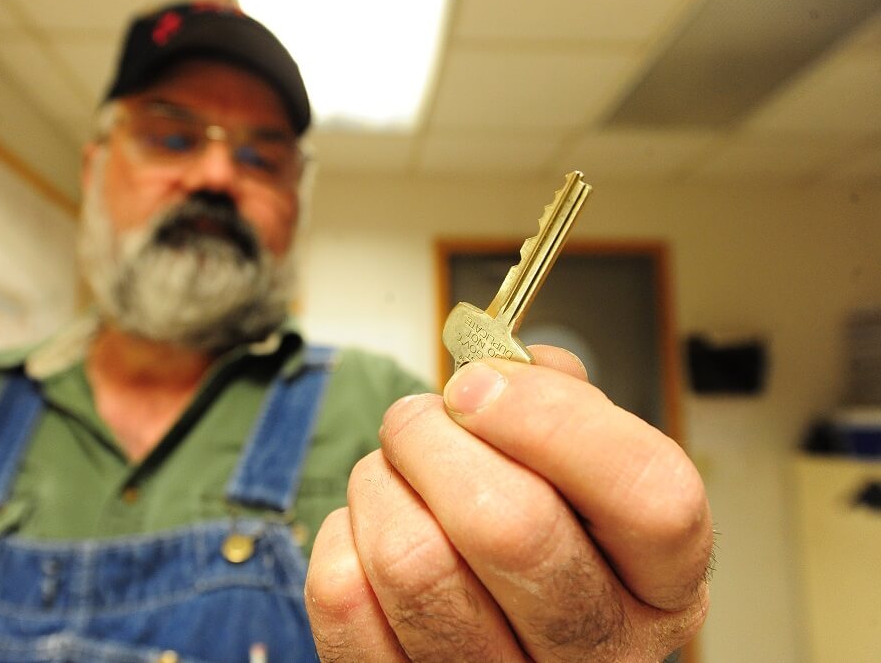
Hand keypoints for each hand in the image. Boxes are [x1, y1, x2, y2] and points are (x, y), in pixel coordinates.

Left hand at [305, 346, 711, 661]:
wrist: (488, 619)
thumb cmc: (541, 527)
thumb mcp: (583, 464)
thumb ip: (558, 398)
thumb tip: (497, 370)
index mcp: (661, 581)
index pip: (649, 499)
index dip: (552, 422)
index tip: (482, 382)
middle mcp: (598, 648)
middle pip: (511, 528)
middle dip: (435, 439)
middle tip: (421, 417)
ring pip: (413, 561)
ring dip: (382, 482)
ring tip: (397, 471)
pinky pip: (346, 597)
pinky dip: (346, 534)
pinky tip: (375, 527)